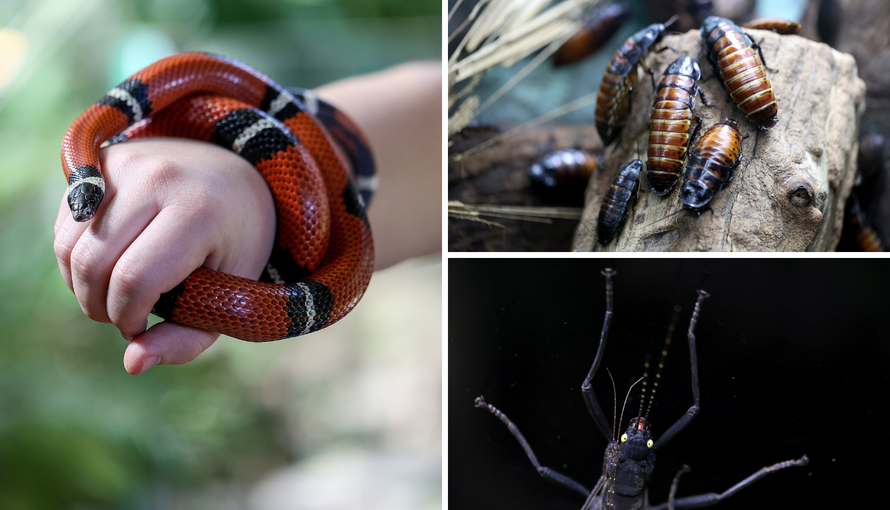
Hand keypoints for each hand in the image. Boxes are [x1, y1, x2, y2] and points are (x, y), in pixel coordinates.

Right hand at [53, 137, 275, 373]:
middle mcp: (158, 177)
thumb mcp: (233, 293)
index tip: (140, 328)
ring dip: (80, 284)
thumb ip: (189, 337)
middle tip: (122, 317)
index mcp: (198, 210)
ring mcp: (126, 163)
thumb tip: (132, 364)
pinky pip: (66, 223)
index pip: (135, 279)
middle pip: (93, 263)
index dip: (127, 318)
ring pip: (69, 244)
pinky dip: (76, 256)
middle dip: (98, 307)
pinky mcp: (102, 160)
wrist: (238, 173)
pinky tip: (108, 263)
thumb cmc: (237, 241)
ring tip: (114, 294)